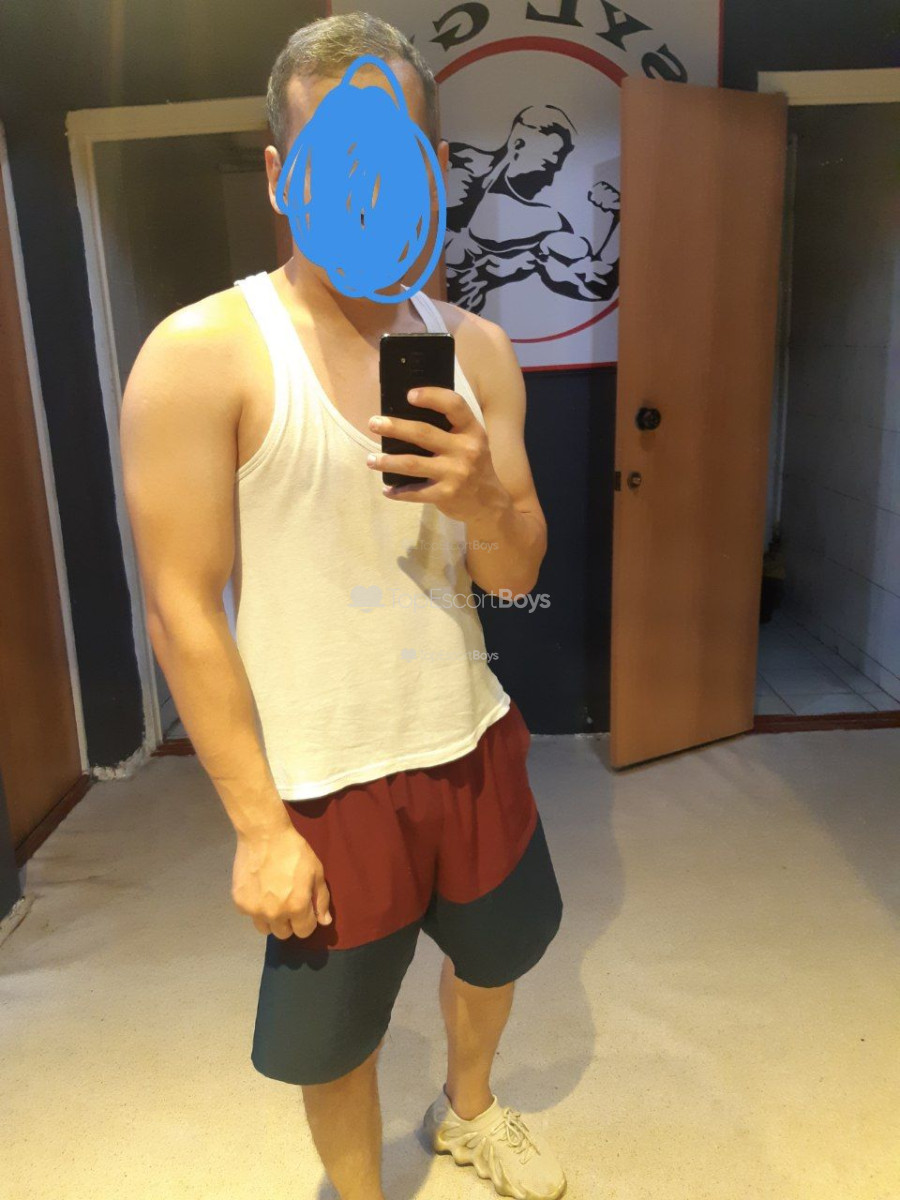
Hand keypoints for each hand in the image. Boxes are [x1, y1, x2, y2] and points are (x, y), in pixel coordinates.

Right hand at [232, 822, 331, 939]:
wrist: (264, 835)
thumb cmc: (294, 851)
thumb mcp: (316, 872)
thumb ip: (321, 899)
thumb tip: (324, 922)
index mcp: (297, 907)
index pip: (304, 931)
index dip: (307, 920)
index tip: (304, 907)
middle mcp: (274, 914)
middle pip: (284, 933)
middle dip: (289, 922)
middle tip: (288, 901)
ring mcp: (254, 910)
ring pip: (265, 929)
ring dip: (271, 919)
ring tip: (272, 899)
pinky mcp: (239, 902)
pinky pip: (250, 915)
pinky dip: (255, 907)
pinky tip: (259, 889)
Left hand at [367, 387, 506, 523]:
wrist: (489, 503)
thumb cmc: (473, 464)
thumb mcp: (471, 441)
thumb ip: (450, 428)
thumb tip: (406, 414)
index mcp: (472, 430)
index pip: (454, 405)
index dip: (431, 397)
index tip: (409, 395)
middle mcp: (466, 449)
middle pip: (423, 433)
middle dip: (394, 427)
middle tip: (374, 423)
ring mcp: (456, 473)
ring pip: (413, 463)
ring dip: (387, 461)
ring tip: (370, 460)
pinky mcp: (447, 494)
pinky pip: (416, 492)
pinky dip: (398, 492)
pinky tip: (387, 490)